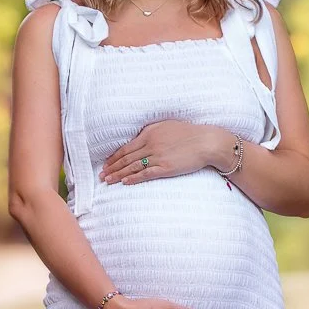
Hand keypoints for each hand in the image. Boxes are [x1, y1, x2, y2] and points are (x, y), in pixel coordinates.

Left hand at [101, 120, 228, 186]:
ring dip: (118, 175)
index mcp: (149, 133)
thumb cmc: (190, 133)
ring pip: (132, 167)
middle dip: (112, 167)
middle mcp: (150, 144)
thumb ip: (152, 132)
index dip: (114, 157)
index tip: (106, 163)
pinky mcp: (165, 167)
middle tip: (101, 174)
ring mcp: (157, 156)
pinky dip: (133, 178)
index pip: (126, 147)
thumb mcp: (167, 126)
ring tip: (108, 181)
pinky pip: (145, 174)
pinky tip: (125, 183)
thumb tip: (140, 137)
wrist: (206, 142)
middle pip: (126, 158)